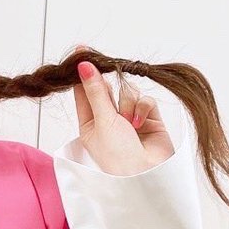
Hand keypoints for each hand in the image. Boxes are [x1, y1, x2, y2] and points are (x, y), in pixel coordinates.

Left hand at [69, 44, 174, 174]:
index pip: (83, 92)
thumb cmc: (117, 156)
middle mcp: (108, 120)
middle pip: (106, 89)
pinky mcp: (149, 119)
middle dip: (108, 85)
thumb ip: (95, 91)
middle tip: (106, 68)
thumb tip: (82, 65)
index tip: (80, 51)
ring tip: (128, 124)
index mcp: (89, 124)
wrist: (146, 176)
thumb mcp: (102, 121)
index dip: (82, 73)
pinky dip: (142, 109)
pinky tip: (140, 124)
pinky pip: (144, 100)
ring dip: (127, 104)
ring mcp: (129, 119)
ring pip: (127, 93)